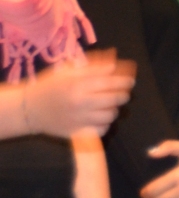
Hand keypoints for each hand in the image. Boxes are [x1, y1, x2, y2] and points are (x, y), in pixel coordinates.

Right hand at [19, 51, 134, 137]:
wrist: (28, 109)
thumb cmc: (50, 86)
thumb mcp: (68, 71)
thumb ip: (93, 67)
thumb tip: (115, 64)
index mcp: (78, 85)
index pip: (111, 82)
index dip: (125, 81)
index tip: (131, 81)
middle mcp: (80, 103)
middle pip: (115, 99)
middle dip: (123, 95)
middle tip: (122, 93)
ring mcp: (79, 120)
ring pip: (111, 116)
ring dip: (113, 109)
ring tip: (108, 105)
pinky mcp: (76, 133)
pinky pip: (102, 130)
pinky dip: (105, 124)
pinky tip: (99, 118)